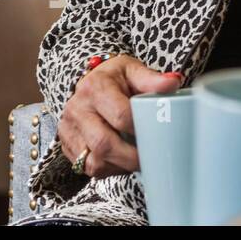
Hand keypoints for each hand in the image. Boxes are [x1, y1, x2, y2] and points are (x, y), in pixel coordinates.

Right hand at [59, 55, 182, 178]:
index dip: (141, 128)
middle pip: (104, 143)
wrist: (89, 82)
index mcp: (95, 88)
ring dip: (119, 166)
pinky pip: (87, 167)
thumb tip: (173, 83)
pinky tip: (122, 161)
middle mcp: (77, 110)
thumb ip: (152, 79)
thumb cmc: (115, 77)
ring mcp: (68, 130)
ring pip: (93, 161)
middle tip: (151, 158)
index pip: (120, 114)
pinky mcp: (67, 145)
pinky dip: (108, 169)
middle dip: (131, 156)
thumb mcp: (132, 70)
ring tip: (138, 160)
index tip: (157, 134)